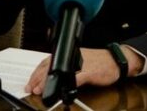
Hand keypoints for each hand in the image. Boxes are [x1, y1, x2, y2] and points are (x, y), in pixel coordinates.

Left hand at [26, 46, 144, 95]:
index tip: (31, 82)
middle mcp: (73, 58)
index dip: (37, 73)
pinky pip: (77, 78)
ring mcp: (81, 65)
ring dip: (49, 81)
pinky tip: (62, 90)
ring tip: (40, 89)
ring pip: (61, 72)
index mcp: (69, 55)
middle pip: (51, 67)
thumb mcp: (80, 63)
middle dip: (38, 78)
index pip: (48, 62)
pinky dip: (68, 84)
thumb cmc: (100, 62)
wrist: (116, 61)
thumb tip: (52, 78)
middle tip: (32, 87)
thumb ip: (67, 69)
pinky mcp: (90, 72)